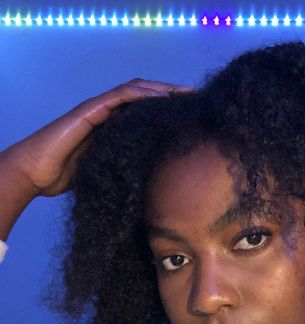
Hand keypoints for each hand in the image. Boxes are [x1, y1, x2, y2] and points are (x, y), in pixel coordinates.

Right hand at [2, 79, 193, 197]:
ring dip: (163, 90)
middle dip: (172, 96)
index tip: (192, 116)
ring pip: (137, 91)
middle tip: (197, 99)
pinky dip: (143, 94)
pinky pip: (121, 96)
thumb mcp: (108, 172)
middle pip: (146, 97)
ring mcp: (99, 109)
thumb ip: (127, 169)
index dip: (168, 111)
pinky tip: (162, 97)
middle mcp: (108, 114)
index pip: (146, 112)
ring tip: (186, 93)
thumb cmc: (66, 177)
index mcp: (113, 128)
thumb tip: (154, 183)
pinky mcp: (91, 109)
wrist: (37, 174)